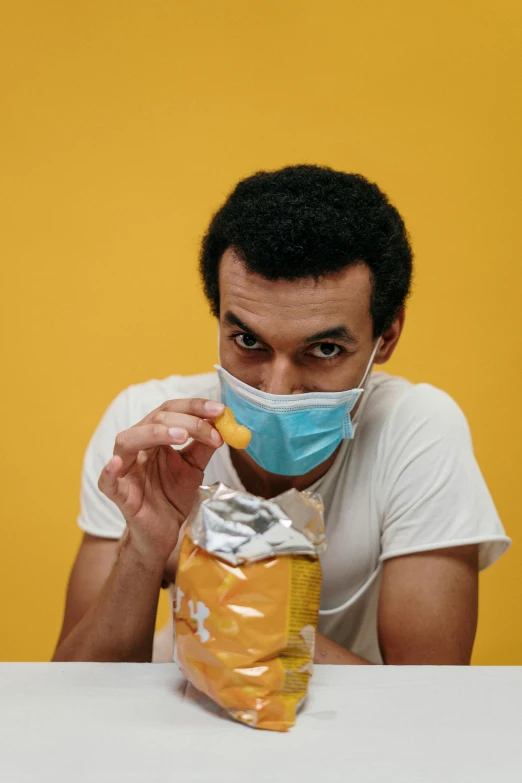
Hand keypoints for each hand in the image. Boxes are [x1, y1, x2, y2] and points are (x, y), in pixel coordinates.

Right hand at [98, 398, 224, 568]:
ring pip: (128, 440)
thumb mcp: (194, 467)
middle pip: (155, 419)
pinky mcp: (118, 493)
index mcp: (155, 436)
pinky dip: (109, 471)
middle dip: (187, 420)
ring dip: (155, 433)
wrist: (164, 533)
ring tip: (181, 435)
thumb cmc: (173, 496)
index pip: (170, 410)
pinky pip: (107, 481)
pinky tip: (117, 462)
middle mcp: (137, 446)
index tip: (220, 410)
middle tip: (211, 430)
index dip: (194, 406)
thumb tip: (222, 424)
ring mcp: (125, 469)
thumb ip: (204, 446)